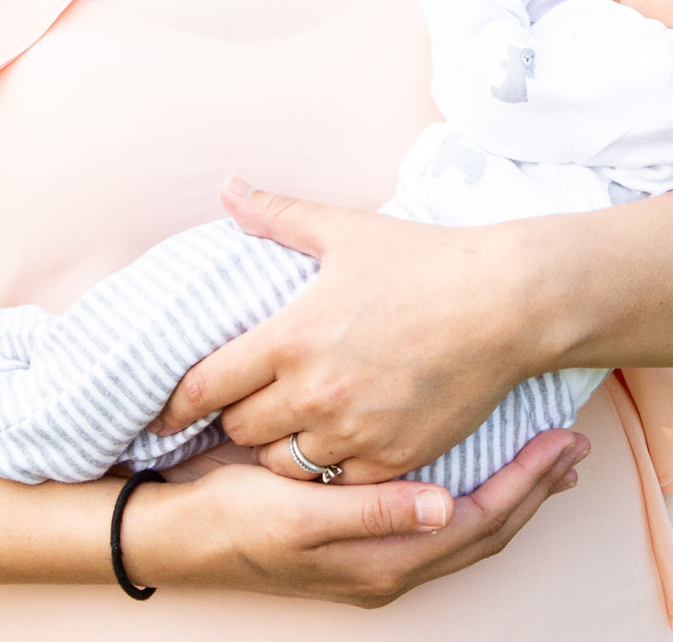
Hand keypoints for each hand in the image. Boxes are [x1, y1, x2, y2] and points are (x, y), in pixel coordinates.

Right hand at [125, 429, 586, 603]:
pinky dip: (476, 492)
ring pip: (469, 527)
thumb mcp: (297, 517)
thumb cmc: (234, 519)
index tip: (561, 441)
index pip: (479, 523)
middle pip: (486, 529)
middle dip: (534, 487)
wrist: (177, 534)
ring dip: (512, 491)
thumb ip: (373, 513)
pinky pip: (442, 520)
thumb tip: (445, 508)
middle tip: (574, 443)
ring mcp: (379, 558)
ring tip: (547, 456)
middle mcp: (390, 567)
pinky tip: (483, 463)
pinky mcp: (365, 538)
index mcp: (382, 563)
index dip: (525, 484)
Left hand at [155, 181, 557, 481]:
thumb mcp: (347, 232)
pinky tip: (340, 442)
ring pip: (283, 465)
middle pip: (238, 431)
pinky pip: (337, 483)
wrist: (508, 302)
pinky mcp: (393, 458)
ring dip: (281, 447)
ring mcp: (354, 431)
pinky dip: (332, 468)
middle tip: (245, 407)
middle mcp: (314, 391)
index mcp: (290, 337)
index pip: (202, 388)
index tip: (164, 412)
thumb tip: (228, 187)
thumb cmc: (426, 261)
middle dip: (236, 419)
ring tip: (291, 427)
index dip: (175, 404)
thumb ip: (279, 215)